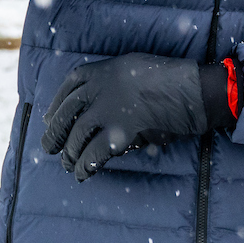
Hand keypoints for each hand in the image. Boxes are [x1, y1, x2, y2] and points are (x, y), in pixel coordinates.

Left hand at [42, 54, 221, 181]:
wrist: (194, 90)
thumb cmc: (174, 80)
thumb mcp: (137, 69)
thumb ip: (116, 83)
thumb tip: (100, 105)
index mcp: (103, 70)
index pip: (69, 87)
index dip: (55, 105)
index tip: (49, 118)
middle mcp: (99, 88)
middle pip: (65, 114)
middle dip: (54, 133)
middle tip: (49, 147)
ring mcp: (107, 110)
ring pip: (76, 137)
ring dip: (70, 154)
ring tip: (68, 164)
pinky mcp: (118, 133)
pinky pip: (93, 153)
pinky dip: (85, 166)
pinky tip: (83, 174)